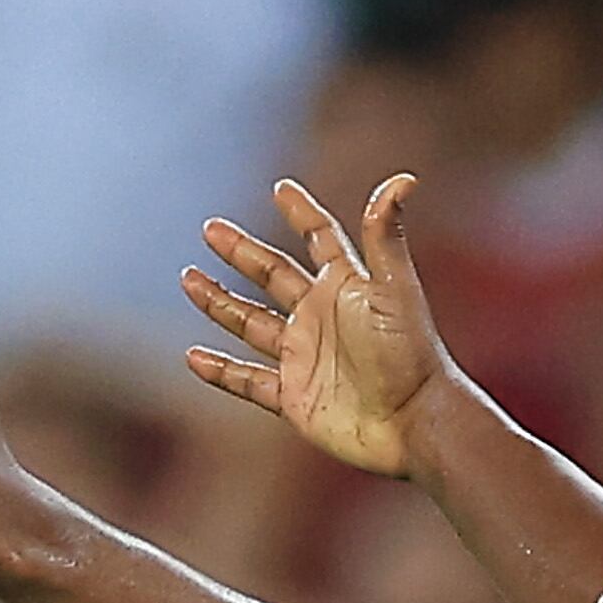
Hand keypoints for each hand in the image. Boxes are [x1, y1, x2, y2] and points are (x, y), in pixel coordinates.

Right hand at [181, 173, 453, 480]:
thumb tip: (403, 179)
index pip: (320, 238)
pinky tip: (193, 356)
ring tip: (189, 279)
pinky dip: (221, 371)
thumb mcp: (394, 288)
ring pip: (252, 323)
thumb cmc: (410, 354)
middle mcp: (323, 317)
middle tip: (211, 229)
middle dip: (242, 253)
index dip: (301, 213)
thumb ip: (386, 234)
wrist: (413, 423)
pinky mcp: (294, 397)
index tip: (281, 188)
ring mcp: (305, 357)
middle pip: (274, 275)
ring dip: (220, 302)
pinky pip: (249, 381)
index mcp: (347, 286)